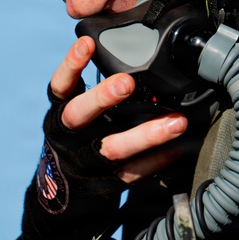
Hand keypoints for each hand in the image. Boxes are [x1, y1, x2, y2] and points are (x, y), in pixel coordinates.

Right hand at [51, 36, 188, 183]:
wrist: (64, 196)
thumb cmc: (77, 140)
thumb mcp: (76, 114)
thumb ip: (96, 92)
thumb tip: (134, 55)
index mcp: (60, 113)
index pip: (61, 85)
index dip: (71, 65)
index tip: (87, 43)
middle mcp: (69, 136)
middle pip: (79, 114)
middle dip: (102, 97)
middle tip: (126, 83)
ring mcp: (86, 162)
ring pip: (113, 148)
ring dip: (146, 134)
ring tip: (176, 122)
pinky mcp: (105, 183)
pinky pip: (133, 172)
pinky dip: (156, 160)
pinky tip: (178, 149)